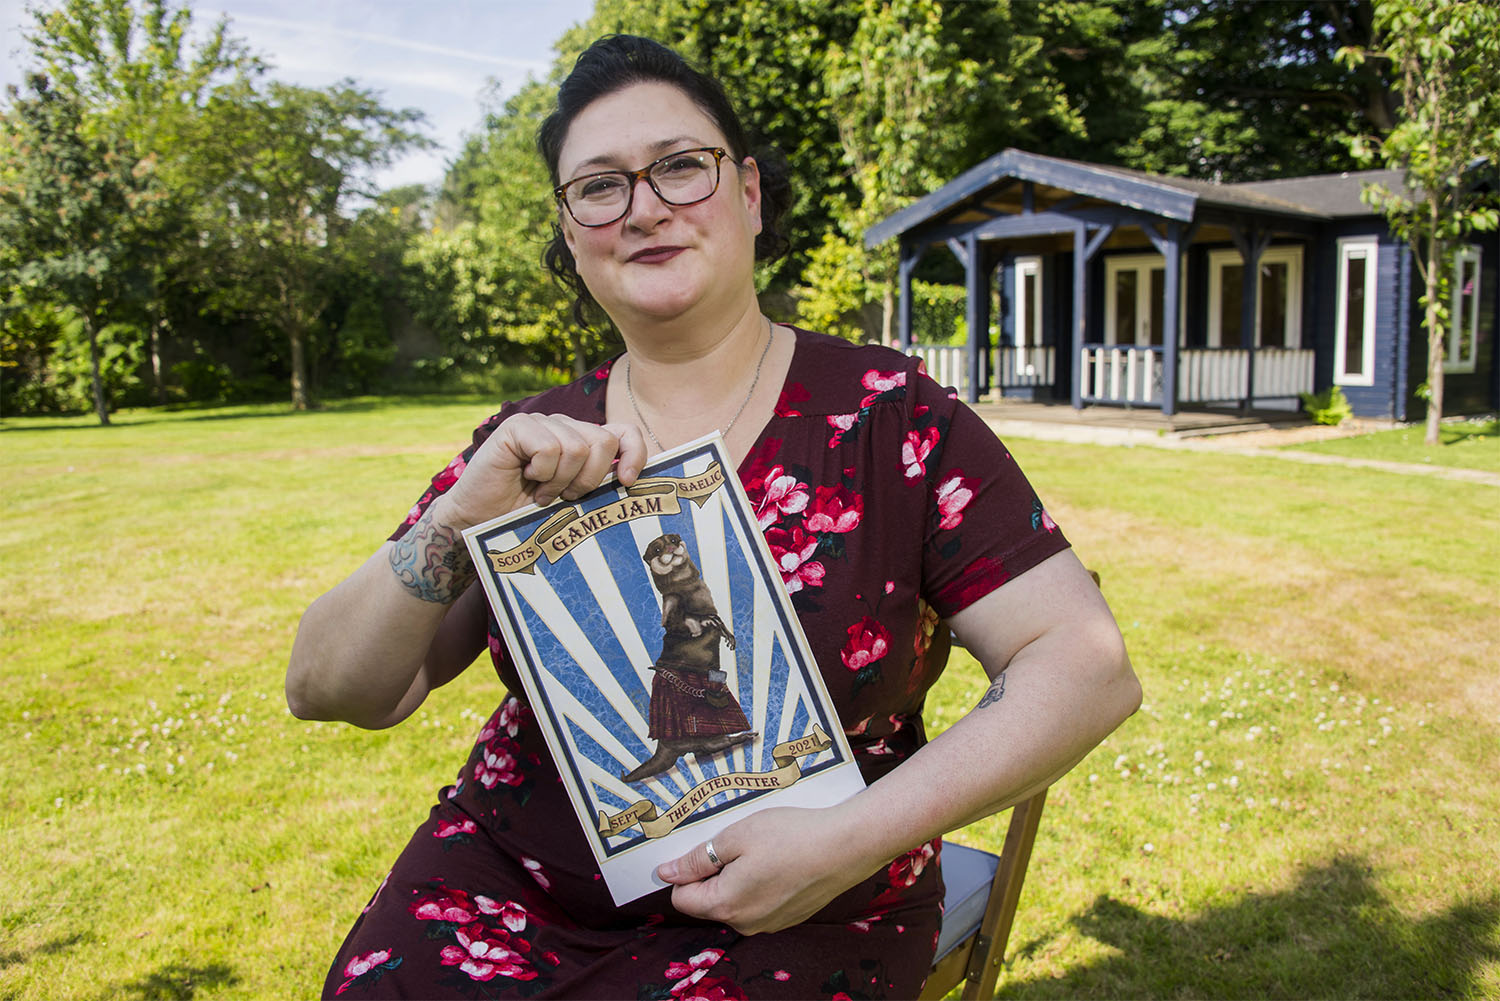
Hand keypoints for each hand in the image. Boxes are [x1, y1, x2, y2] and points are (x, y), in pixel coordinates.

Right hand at [438, 415, 647, 527]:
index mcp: (583, 442)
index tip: (626, 482)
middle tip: (566, 497)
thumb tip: (634, 484)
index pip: (624, 433)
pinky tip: (526, 478)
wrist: (479, 520)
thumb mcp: (574, 502)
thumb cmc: (528, 515)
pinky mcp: (517, 427)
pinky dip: (542, 472)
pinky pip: (549, 448)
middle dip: (590, 478)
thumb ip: (600, 486)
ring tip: (542, 493)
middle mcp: (565, 427)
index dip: (634, 453)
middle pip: (604, 441)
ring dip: (561, 481)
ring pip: (578, 447)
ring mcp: (541, 424)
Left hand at [656, 805, 877, 934]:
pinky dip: (761, 883)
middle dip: (714, 872)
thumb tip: (666, 874)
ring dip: (738, 876)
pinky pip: (759, 903)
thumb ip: (697, 859)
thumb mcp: (735, 837)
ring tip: (761, 848)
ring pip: (735, 901)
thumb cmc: (790, 836)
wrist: (845, 846)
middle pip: (708, 900)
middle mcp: (744, 923)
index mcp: (725, 905)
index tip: (704, 846)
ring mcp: (769, 924)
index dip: (686, 870)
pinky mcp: (788, 917)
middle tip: (736, 841)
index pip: (682, 897)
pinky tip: (779, 859)